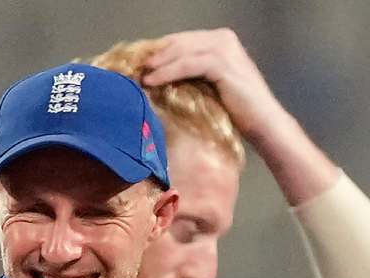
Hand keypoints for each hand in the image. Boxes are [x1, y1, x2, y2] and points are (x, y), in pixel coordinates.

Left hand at [143, 28, 287, 142]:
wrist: (262, 122)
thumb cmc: (232, 109)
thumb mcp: (205, 85)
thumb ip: (186, 74)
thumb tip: (151, 75)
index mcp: (218, 39)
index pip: (179, 40)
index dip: (156, 52)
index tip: (134, 65)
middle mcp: (222, 38)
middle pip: (177, 42)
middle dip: (153, 55)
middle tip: (131, 69)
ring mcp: (225, 48)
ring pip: (180, 50)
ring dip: (156, 63)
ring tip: (138, 75)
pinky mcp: (223, 63)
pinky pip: (187, 64)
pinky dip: (167, 72)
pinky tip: (152, 81)